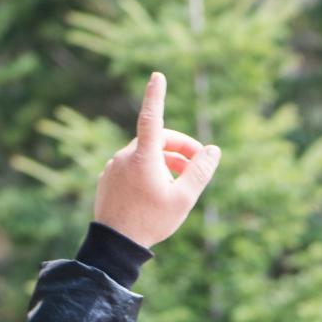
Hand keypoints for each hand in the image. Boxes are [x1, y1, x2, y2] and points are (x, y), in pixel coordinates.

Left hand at [94, 72, 220, 247]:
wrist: (116, 245)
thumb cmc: (151, 221)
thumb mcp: (184, 199)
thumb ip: (200, 172)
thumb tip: (213, 150)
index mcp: (143, 157)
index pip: (151, 118)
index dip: (155, 96)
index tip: (157, 76)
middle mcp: (125, 156)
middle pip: (157, 140)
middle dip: (180, 149)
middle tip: (198, 166)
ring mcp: (114, 167)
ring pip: (145, 156)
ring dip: (165, 163)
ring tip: (180, 185)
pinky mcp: (108, 178)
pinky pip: (132, 167)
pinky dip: (148, 172)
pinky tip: (157, 192)